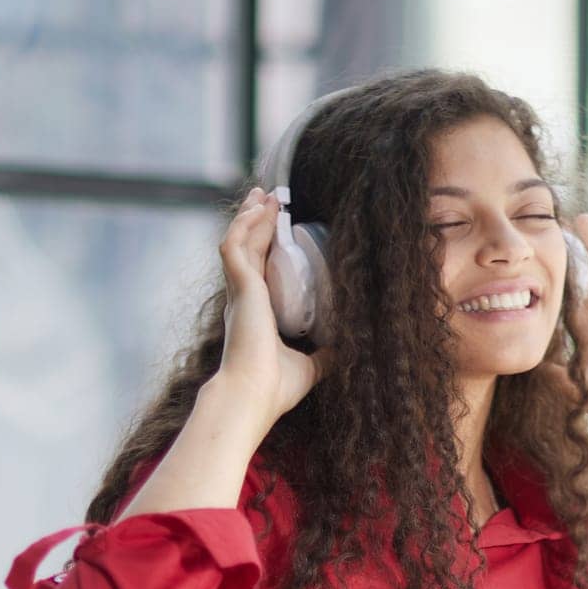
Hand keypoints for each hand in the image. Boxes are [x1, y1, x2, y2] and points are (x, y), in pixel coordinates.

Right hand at [216, 186, 334, 427]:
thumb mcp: (311, 366)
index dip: (264, 246)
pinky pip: (236, 245)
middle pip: (247, 249)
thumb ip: (327, 355)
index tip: (275, 227)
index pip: (258, 270)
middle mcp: (242, 299)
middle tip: (267, 198)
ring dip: (251, 215)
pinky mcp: (239, 287)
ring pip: (239, 241)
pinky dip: (246, 224)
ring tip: (263, 193)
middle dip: (256, 222)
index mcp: (254, 314)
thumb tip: (351, 350)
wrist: (253, 395)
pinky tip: (258, 208)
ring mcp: (238, 292)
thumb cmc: (275, 388)